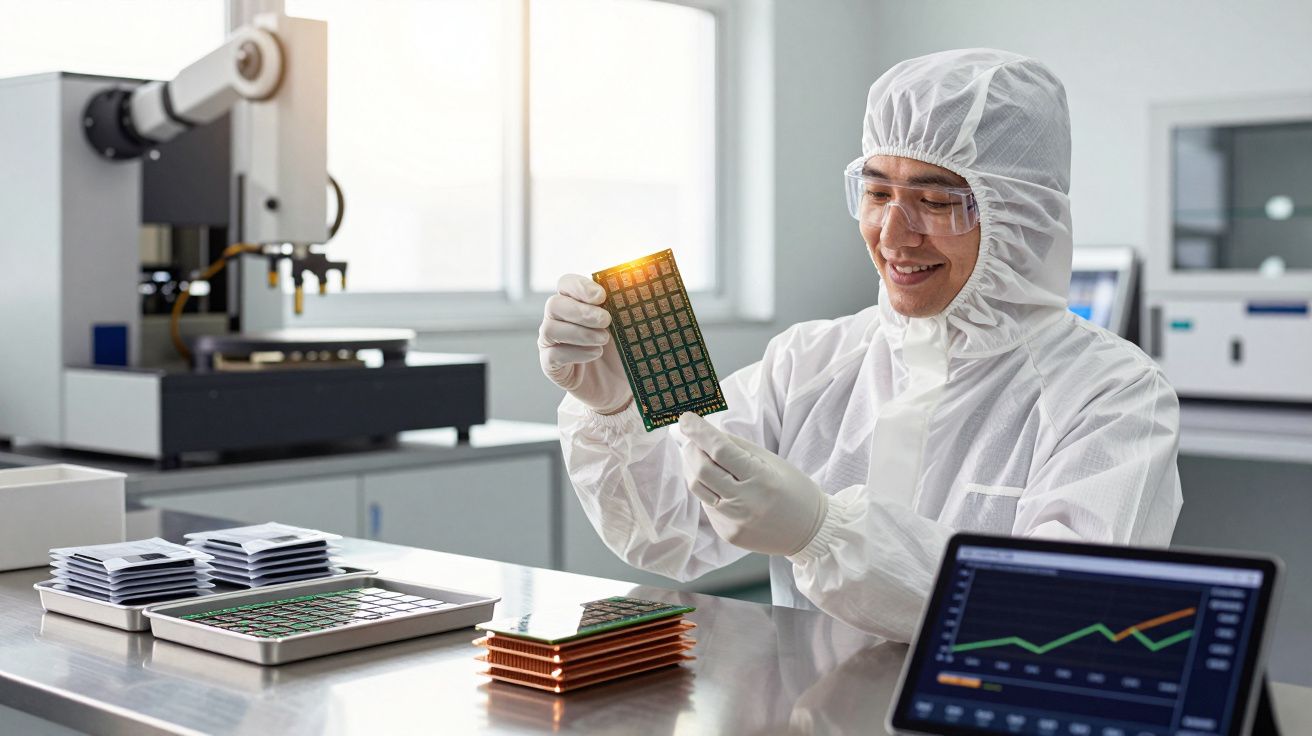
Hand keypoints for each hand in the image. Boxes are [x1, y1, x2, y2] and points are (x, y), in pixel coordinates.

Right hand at [538, 274, 632, 414]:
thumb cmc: (620, 351)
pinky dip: (576, 352)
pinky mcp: (550, 365)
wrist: (619, 386)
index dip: (580, 286)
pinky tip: (595, 353)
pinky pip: (554, 355)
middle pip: (554, 304)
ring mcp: (551, 342)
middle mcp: (558, 319)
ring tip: (603, 339)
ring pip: (550, 328)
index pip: (566, 284)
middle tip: (605, 320)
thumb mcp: (625, 328)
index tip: (601, 296)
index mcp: (574, 303)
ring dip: (579, 332)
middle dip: (581, 311)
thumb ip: (622, 309)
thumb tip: (635, 289)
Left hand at [678, 412, 827, 555]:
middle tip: (692, 438)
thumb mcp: (772, 461)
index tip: (685, 418)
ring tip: (699, 457)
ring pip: (698, 488)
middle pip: (702, 470)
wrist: (810, 532)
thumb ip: (738, 447)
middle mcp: (745, 503)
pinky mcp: (728, 534)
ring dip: (692, 468)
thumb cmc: (794, 490)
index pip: (720, 451)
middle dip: (691, 448)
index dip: (699, 432)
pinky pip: (707, 506)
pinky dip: (706, 489)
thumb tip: (706, 432)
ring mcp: (734, 522)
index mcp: (761, 479)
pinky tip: (718, 484)